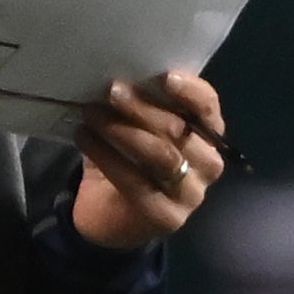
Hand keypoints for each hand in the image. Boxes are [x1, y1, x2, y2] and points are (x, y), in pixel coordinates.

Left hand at [71, 69, 226, 248]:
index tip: (165, 76)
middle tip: (111, 90)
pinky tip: (85, 138)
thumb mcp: (136, 125)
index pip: (209, 108)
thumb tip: (121, 76)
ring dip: (123, 130)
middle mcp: (208, 164)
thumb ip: (140, 104)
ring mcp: (191, 194)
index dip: (191, 91)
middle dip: (143, 107)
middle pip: (181, 130)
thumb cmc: (128, 159)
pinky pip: (137, 183)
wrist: (110, 216)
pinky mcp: (168, 217)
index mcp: (207, 135)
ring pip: (161, 155)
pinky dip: (107, 157)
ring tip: (91, 114)